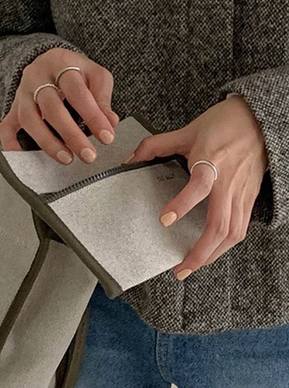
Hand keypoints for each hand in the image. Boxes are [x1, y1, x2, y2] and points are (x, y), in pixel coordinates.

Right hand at [0, 48, 119, 163]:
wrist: (49, 64)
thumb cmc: (74, 73)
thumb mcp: (95, 75)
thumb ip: (102, 97)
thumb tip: (110, 122)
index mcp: (60, 64)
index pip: (77, 91)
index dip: (93, 115)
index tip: (107, 137)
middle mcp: (37, 78)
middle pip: (52, 107)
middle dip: (71, 134)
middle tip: (88, 155)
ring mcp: (22, 95)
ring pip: (29, 119)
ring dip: (48, 142)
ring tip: (66, 159)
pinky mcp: (12, 110)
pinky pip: (6, 128)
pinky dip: (11, 144)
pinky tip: (23, 158)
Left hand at [123, 94, 268, 279]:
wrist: (259, 119)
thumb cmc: (223, 123)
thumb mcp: (186, 131)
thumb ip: (155, 146)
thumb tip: (129, 159)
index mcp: (211, 161)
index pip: (199, 186)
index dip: (182, 204)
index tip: (164, 220)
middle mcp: (229, 182)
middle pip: (220, 224)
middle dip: (200, 251)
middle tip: (180, 267)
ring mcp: (242, 193)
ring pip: (233, 233)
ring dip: (213, 255)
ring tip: (192, 266)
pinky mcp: (250, 198)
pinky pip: (241, 229)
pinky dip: (226, 245)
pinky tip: (212, 252)